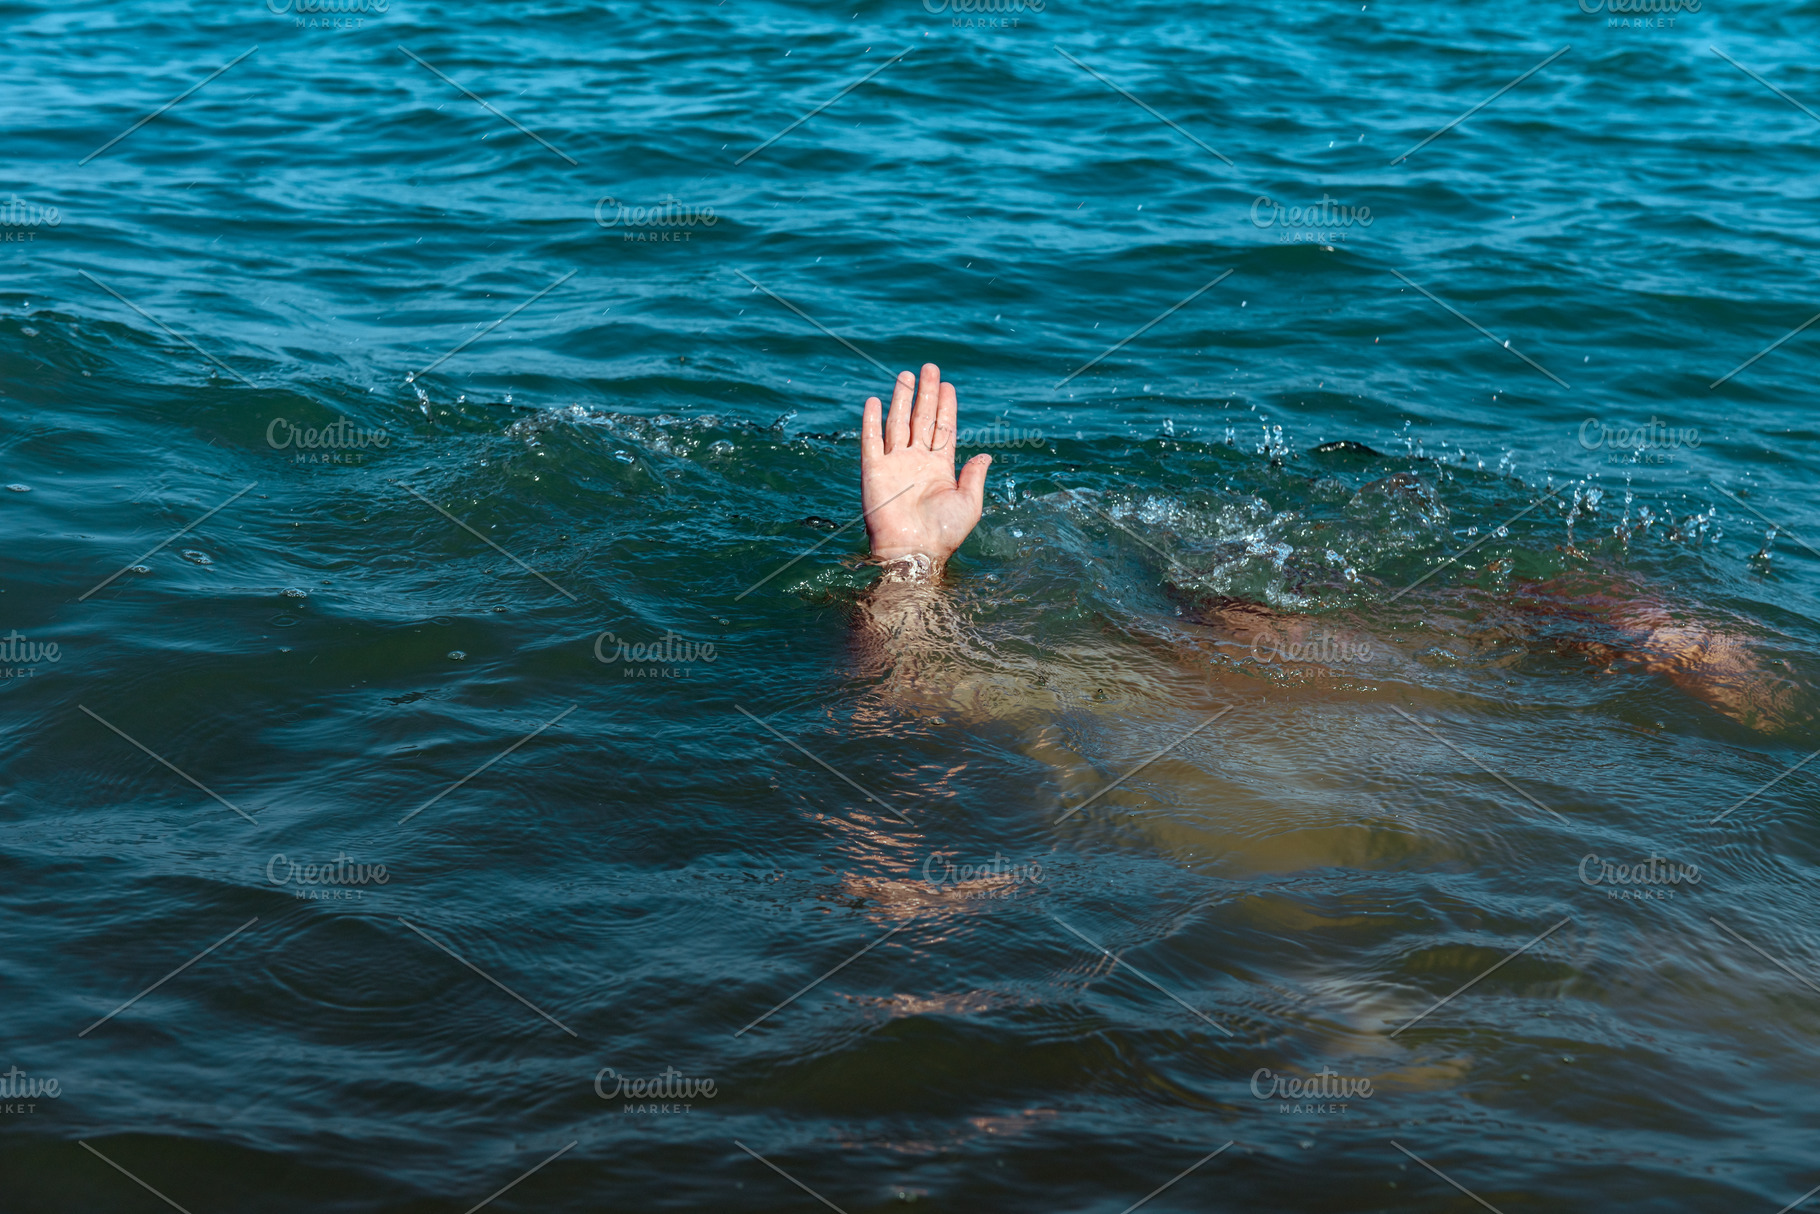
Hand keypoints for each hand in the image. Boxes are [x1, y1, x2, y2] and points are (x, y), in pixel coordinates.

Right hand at [861, 363, 991, 565]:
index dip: (946, 406)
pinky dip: (871, 421)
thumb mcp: (970, 503)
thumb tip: (986, 454)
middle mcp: (916, 462)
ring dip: (901, 399)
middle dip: (926, 393)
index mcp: (940, 468)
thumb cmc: (944, 533)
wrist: (914, 551)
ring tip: (906, 375)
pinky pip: (871, 441)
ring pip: (898, 423)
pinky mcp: (874, 471)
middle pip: (922, 419)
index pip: (943, 429)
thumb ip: (975, 476)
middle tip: (929, 368)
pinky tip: (873, 401)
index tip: (948, 385)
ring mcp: (894, 464)